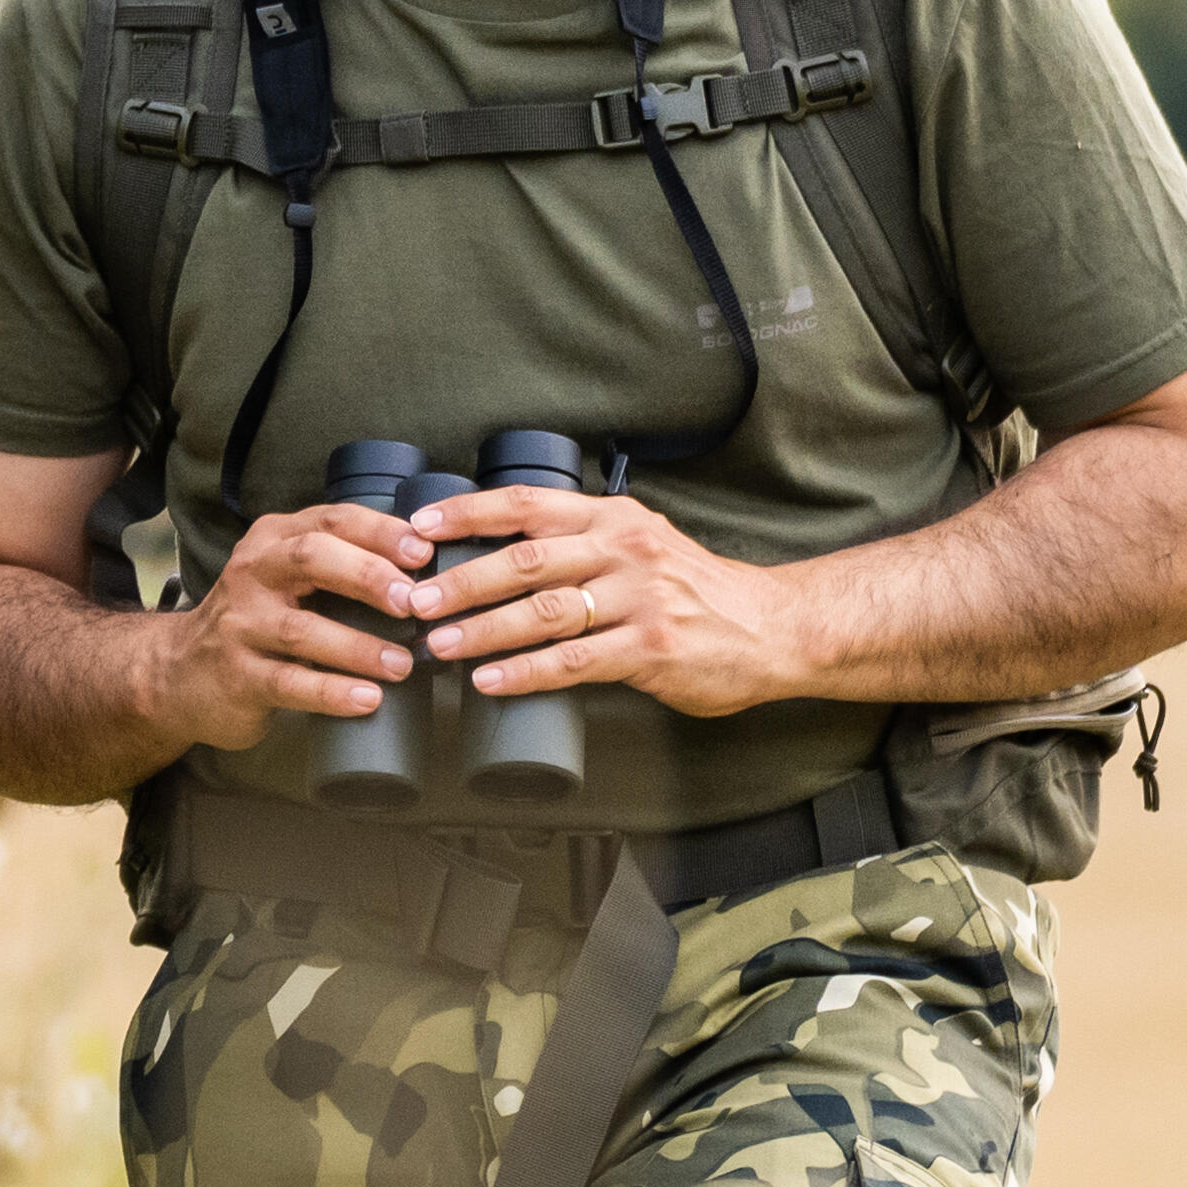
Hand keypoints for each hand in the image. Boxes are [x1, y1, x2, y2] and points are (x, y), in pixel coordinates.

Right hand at [155, 496, 439, 752]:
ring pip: (302, 628)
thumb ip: (337, 562)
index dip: (380, 533)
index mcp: (273, 540)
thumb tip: (427, 570)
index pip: (331, 520)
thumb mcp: (284, 576)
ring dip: (359, 647)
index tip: (424, 552)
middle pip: (311, 559)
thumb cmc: (255, 621)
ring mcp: (239, 625)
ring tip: (402, 664)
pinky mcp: (236, 675)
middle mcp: (251, 573)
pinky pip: (289, 683)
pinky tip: (366, 699)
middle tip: (414, 603)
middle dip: (368, 577)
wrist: (178, 673)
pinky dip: (332, 692)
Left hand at [405, 482, 828, 719]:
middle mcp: (624, 549)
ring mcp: (639, 599)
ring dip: (482, 630)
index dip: (468, 514)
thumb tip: (504, 554)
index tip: (418, 527)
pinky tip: (490, 682)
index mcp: (614, 518)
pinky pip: (574, 662)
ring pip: (543, 611)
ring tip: (437, 646)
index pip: (527, 504)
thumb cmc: (696, 591)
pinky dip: (525, 673)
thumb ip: (587, 543)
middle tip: (414, 600)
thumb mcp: (643, 544)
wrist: (772, 627)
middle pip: (526, 559)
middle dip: (462, 580)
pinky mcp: (650, 649)